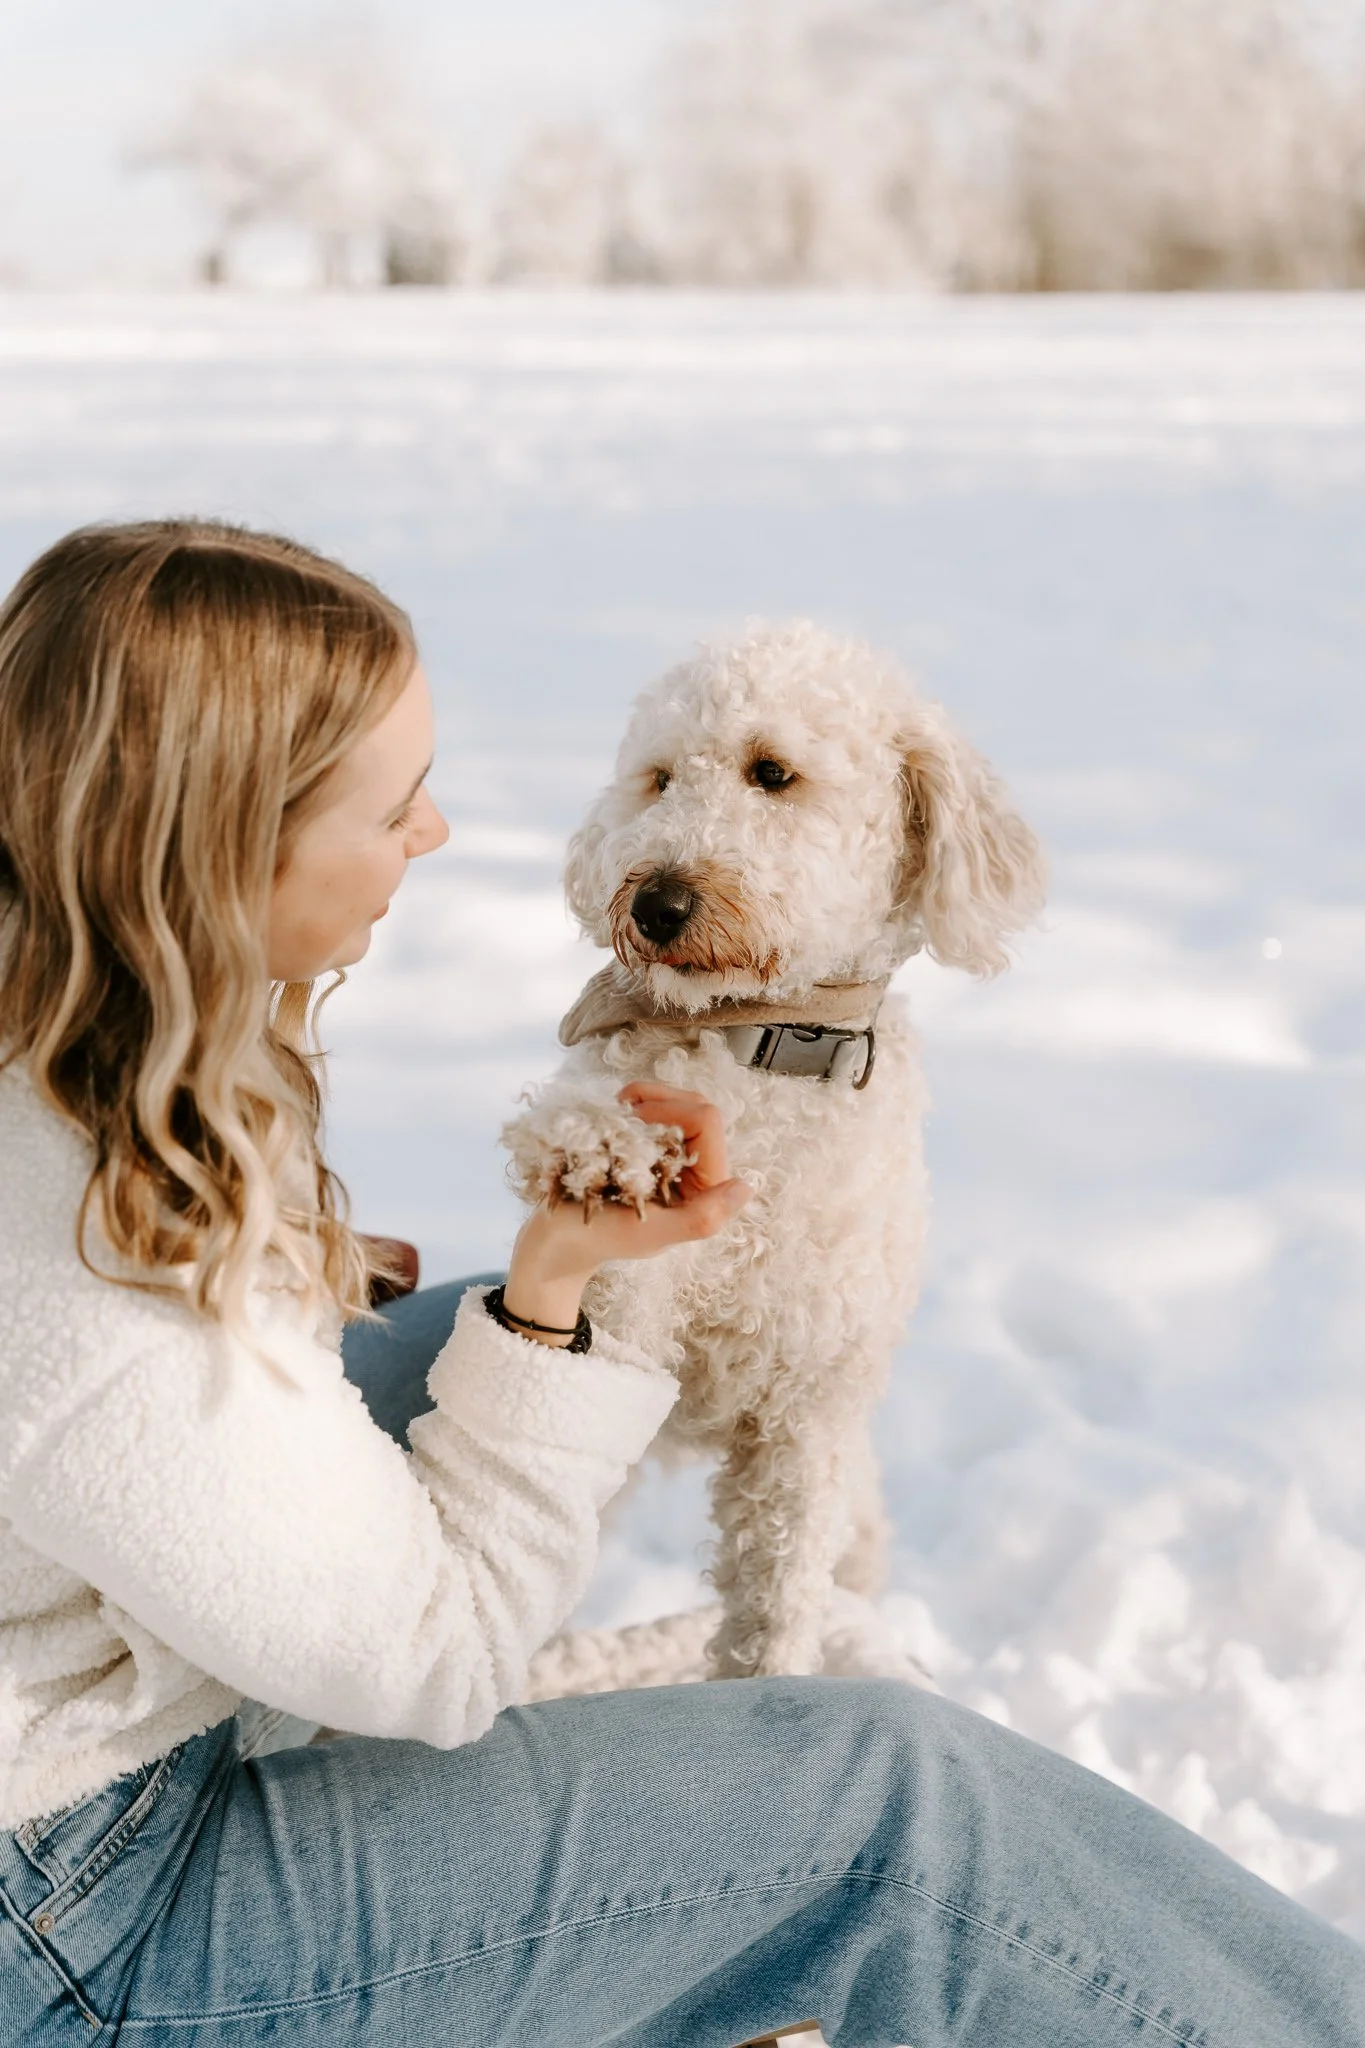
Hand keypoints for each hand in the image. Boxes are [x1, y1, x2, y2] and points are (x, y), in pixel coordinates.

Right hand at [502, 1084, 749, 1345]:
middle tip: (620, 1104)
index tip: (631, 1121)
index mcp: (705, 1188)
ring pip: (676, 1100)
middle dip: (658, 1097)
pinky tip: (613, 1110)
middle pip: (695, 1103)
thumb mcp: (650, 1234)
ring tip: (616, 1105)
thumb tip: (745, 1187)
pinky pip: (654, 1106)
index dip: (670, 1109)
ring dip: (645, 1096)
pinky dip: (633, 1101)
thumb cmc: (601, 1238)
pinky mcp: (652, 1144)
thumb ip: (701, 1219)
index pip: (706, 1121)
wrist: (560, 1236)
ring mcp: (674, 1153)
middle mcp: (696, 1167)